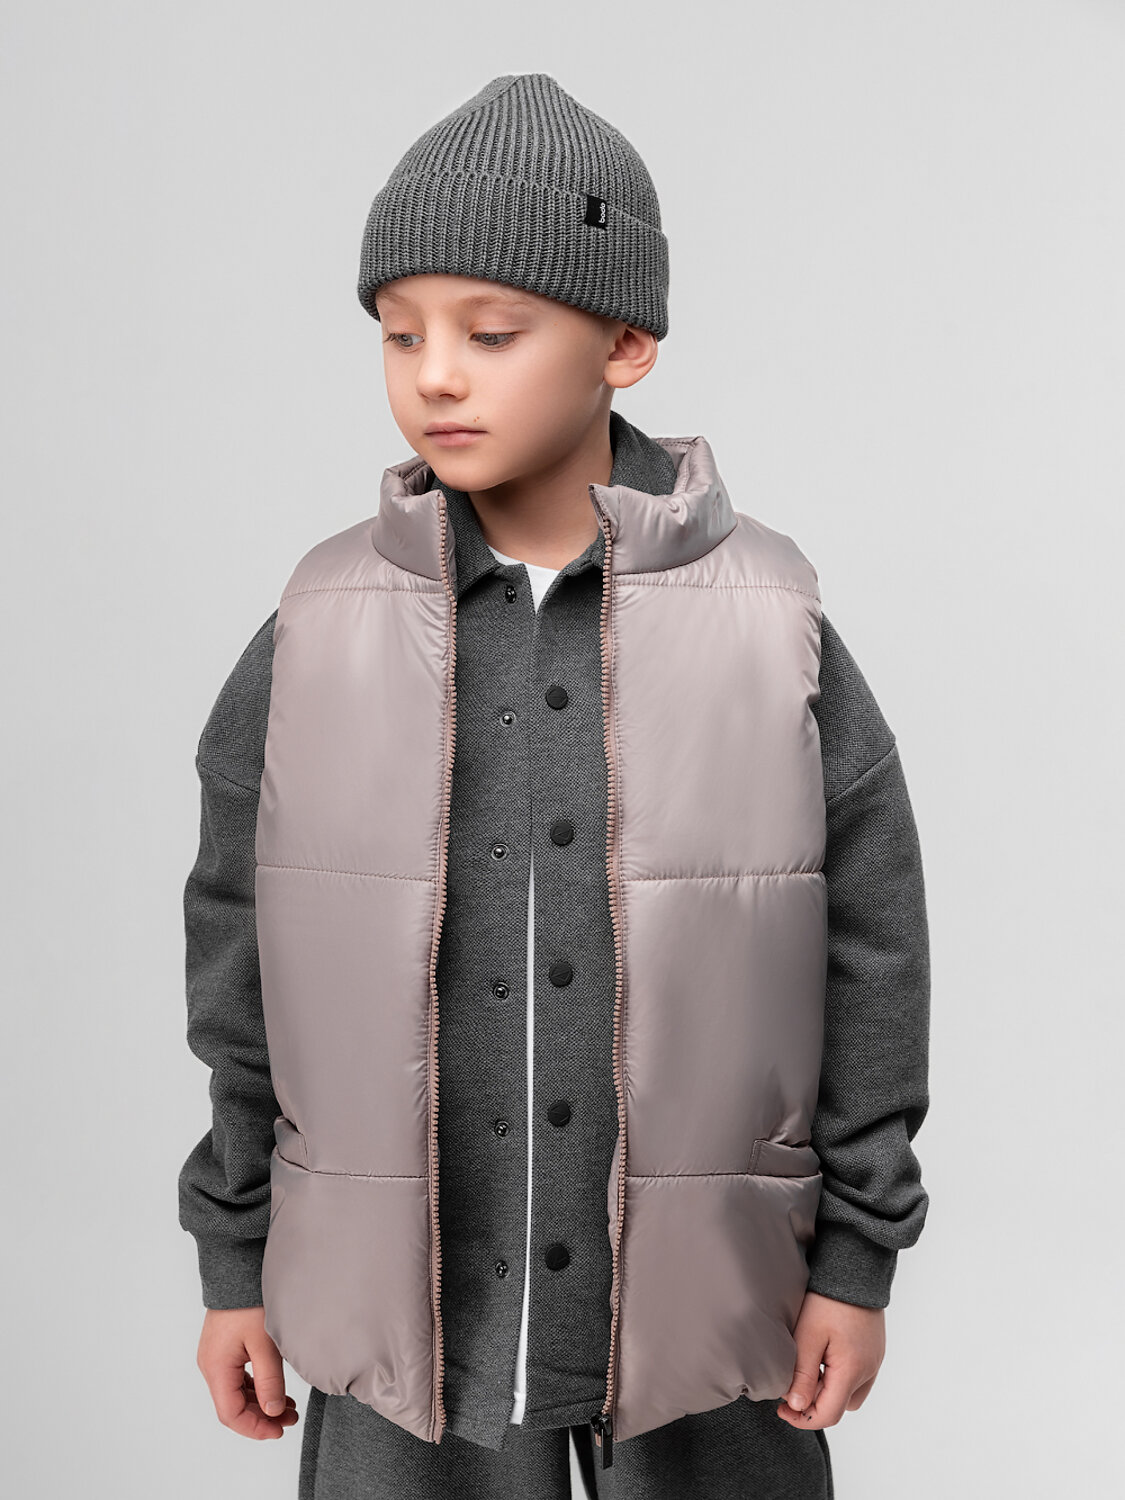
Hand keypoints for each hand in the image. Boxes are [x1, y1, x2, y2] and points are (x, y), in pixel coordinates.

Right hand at [196, 1307, 299, 1439]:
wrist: (238, 1269)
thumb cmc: (250, 1302)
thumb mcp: (265, 1344)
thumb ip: (269, 1381)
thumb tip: (273, 1413)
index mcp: (216, 1368)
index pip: (231, 1414)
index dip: (255, 1428)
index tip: (279, 1431)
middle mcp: (210, 1366)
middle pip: (232, 1406)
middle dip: (261, 1417)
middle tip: (290, 1419)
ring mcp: (215, 1357)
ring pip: (235, 1393)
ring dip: (260, 1403)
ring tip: (288, 1407)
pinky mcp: (223, 1348)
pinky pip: (236, 1378)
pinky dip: (255, 1388)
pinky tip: (274, 1390)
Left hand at [776, 1290, 884, 1429]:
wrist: (855, 1267)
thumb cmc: (829, 1299)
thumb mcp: (808, 1335)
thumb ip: (802, 1374)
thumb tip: (796, 1406)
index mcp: (852, 1371)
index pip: (828, 1415)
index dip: (802, 1418)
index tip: (780, 1408)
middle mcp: (869, 1371)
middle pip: (840, 1406)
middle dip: (815, 1403)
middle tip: (793, 1382)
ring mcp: (874, 1360)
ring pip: (850, 1393)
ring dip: (828, 1389)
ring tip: (808, 1366)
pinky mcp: (874, 1349)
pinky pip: (858, 1376)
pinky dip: (839, 1375)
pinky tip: (823, 1354)